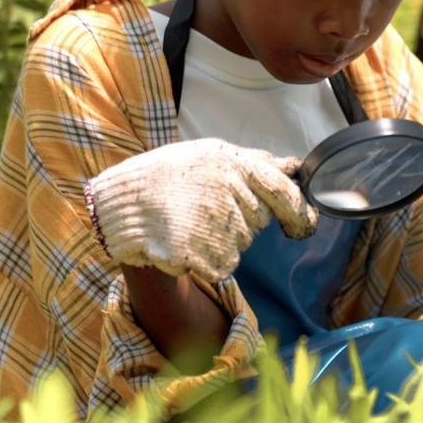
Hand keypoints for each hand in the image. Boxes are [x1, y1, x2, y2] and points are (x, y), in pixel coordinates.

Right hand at [84, 139, 316, 283]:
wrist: (121, 204)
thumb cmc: (167, 176)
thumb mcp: (209, 156)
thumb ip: (255, 163)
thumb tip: (293, 166)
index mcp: (234, 165)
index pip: (284, 192)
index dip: (299, 212)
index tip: (301, 226)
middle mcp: (230, 193)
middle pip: (259, 221)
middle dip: (241, 220)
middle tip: (205, 209)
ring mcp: (217, 225)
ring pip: (240, 244)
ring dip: (220, 240)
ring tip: (188, 220)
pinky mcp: (205, 256)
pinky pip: (222, 266)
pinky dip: (207, 260)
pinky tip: (183, 240)